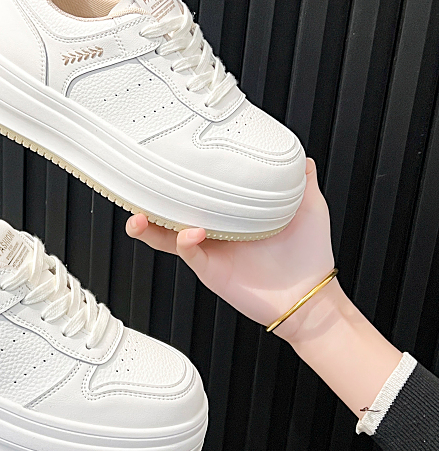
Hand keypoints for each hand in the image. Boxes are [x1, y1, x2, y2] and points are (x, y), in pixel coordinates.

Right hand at [126, 158, 335, 340]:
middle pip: (169, 213)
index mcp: (229, 214)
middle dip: (147, 201)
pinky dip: (184, 241)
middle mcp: (214, 231)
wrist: (311, 295)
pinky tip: (193, 231)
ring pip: (166, 237)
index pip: (195, 193)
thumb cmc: (308, 256)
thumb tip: (300, 154)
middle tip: (138, 186)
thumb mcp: (308, 207)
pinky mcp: (211, 270)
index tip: (170, 160)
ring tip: (139, 215)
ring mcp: (210, 250)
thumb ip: (302, 180)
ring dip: (148, 226)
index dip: (178, 179)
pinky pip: (188, 254)